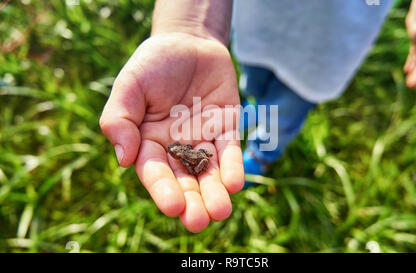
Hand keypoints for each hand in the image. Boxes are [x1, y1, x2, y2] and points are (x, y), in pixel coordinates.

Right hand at [99, 33, 243, 231]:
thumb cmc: (154, 63)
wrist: (189, 41)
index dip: (163, 190)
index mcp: (149, 142)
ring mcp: (203, 140)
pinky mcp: (226, 129)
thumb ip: (119, 119)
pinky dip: (233, 167)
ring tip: (220, 211)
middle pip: (184, 180)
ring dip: (215, 192)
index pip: (155, 172)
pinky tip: (235, 183)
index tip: (172, 207)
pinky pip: (230, 151)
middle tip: (199, 221)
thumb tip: (123, 159)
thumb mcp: (129, 85)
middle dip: (193, 202)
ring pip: (209, 172)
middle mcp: (177, 147)